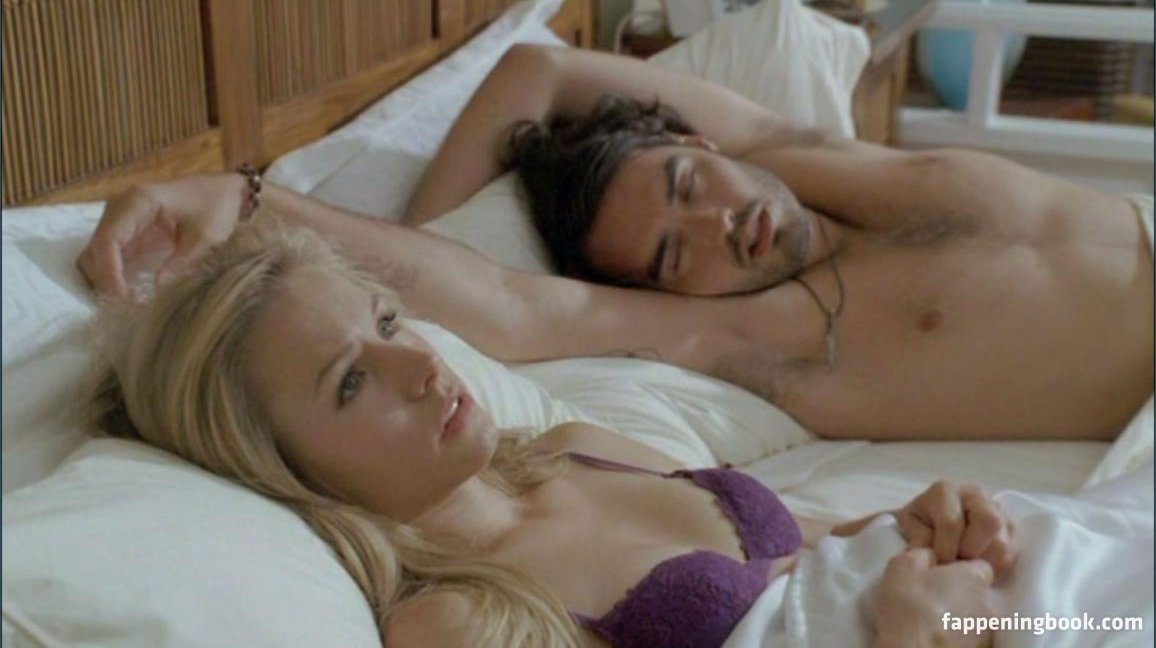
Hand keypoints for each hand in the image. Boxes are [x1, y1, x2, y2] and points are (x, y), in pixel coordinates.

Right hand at [77, 173, 246, 297]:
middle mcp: (122, 205)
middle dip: (107, 276)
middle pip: (98, 245)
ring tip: (129, 299)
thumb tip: (156, 287)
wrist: (226, 191)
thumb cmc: (217, 207)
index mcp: (139, 201)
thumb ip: (180, 262)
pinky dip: (117, 270)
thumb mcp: (205, 238)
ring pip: (100, 250)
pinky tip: (131, 290)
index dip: (110, 270)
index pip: (109, 238)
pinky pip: (113, 251)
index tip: (123, 296)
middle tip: (128, 303)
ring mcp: (123, 215)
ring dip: (108, 275)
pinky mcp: (130, 227)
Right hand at [873, 548, 996, 647]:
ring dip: (959, 616)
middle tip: (931, 597)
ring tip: (932, 620)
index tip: (939, 574)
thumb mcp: (904, 564)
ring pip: (974, 616)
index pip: (979, 565)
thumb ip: (923, 552)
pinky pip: (970, 637)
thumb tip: (931, 554)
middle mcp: (988, 603)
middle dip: (959, 592)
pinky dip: (957, 635)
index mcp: (974, 577)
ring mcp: (986, 632)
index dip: (959, 568)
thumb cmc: (909, 605)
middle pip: (977, 592)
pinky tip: (937, 636)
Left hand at [895, 480, 1016, 579]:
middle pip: (989, 522)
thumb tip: (928, 552)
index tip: (937, 563)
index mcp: (947, 491)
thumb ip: (917, 535)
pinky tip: (980, 568)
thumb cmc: (921, 521)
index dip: (944, 549)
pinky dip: (997, 566)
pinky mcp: (1012, 527)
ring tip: (967, 568)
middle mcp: (977, 495)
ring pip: (1003, 541)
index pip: (952, 523)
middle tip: (958, 563)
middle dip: (972, 550)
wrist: (934, 519)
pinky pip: (1013, 552)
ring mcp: (998, 509)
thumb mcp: (910, 524)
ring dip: (985, 562)